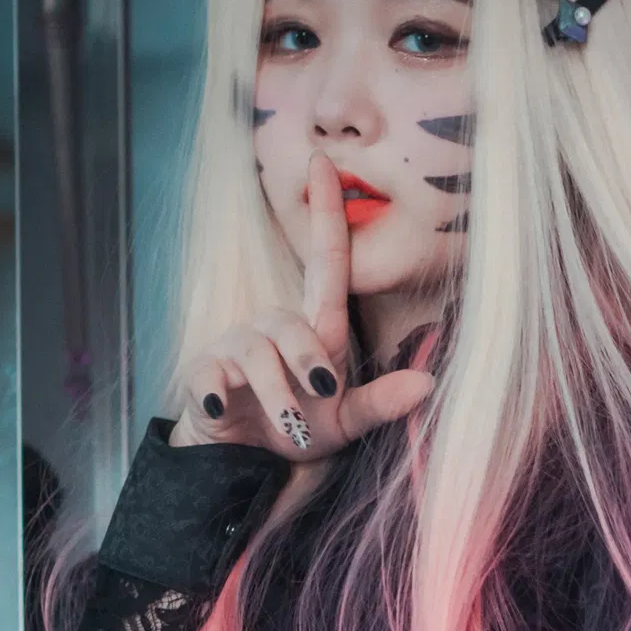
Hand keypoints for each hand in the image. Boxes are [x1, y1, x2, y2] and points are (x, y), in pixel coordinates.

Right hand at [170, 150, 431, 459]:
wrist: (247, 466)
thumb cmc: (301, 429)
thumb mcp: (345, 422)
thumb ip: (381, 403)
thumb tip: (427, 385)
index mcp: (314, 330)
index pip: (324, 262)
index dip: (324, 212)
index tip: (323, 164)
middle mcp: (274, 329)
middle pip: (290, 322)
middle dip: (309, 358)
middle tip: (324, 393)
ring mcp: (236, 348)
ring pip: (257, 351)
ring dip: (276, 391)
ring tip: (290, 428)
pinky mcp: (203, 374)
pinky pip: (210, 371)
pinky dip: (217, 391)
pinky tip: (222, 408)